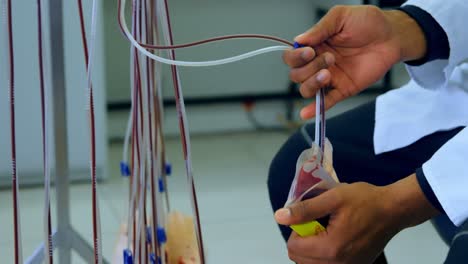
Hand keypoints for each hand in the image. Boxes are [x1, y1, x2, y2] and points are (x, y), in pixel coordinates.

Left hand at [275, 175, 439, 263]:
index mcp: (330, 248)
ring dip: (312, 248)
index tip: (310, 217)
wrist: (394, 209)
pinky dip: (325, 254)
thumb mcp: (332, 198)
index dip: (296, 230)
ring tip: (327, 230)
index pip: (293, 248)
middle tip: (319, 223)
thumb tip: (280, 216)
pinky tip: (336, 238)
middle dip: (303, 240)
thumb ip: (304, 209)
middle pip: (300, 259)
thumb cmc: (365, 200)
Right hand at [284, 5, 426, 118]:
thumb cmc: (368, 23)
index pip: (291, 58)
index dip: (295, 57)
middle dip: (309, 68)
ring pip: (307, 89)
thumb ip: (319, 29)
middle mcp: (317, 63)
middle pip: (296, 75)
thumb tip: (297, 41)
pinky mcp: (343, 89)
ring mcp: (330, 78)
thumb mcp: (340, 17)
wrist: (392, 36)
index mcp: (314, 46)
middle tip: (330, 57)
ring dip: (312, 83)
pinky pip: (326, 102)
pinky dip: (315, 109)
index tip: (309, 51)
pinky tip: (307, 113)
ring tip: (328, 73)